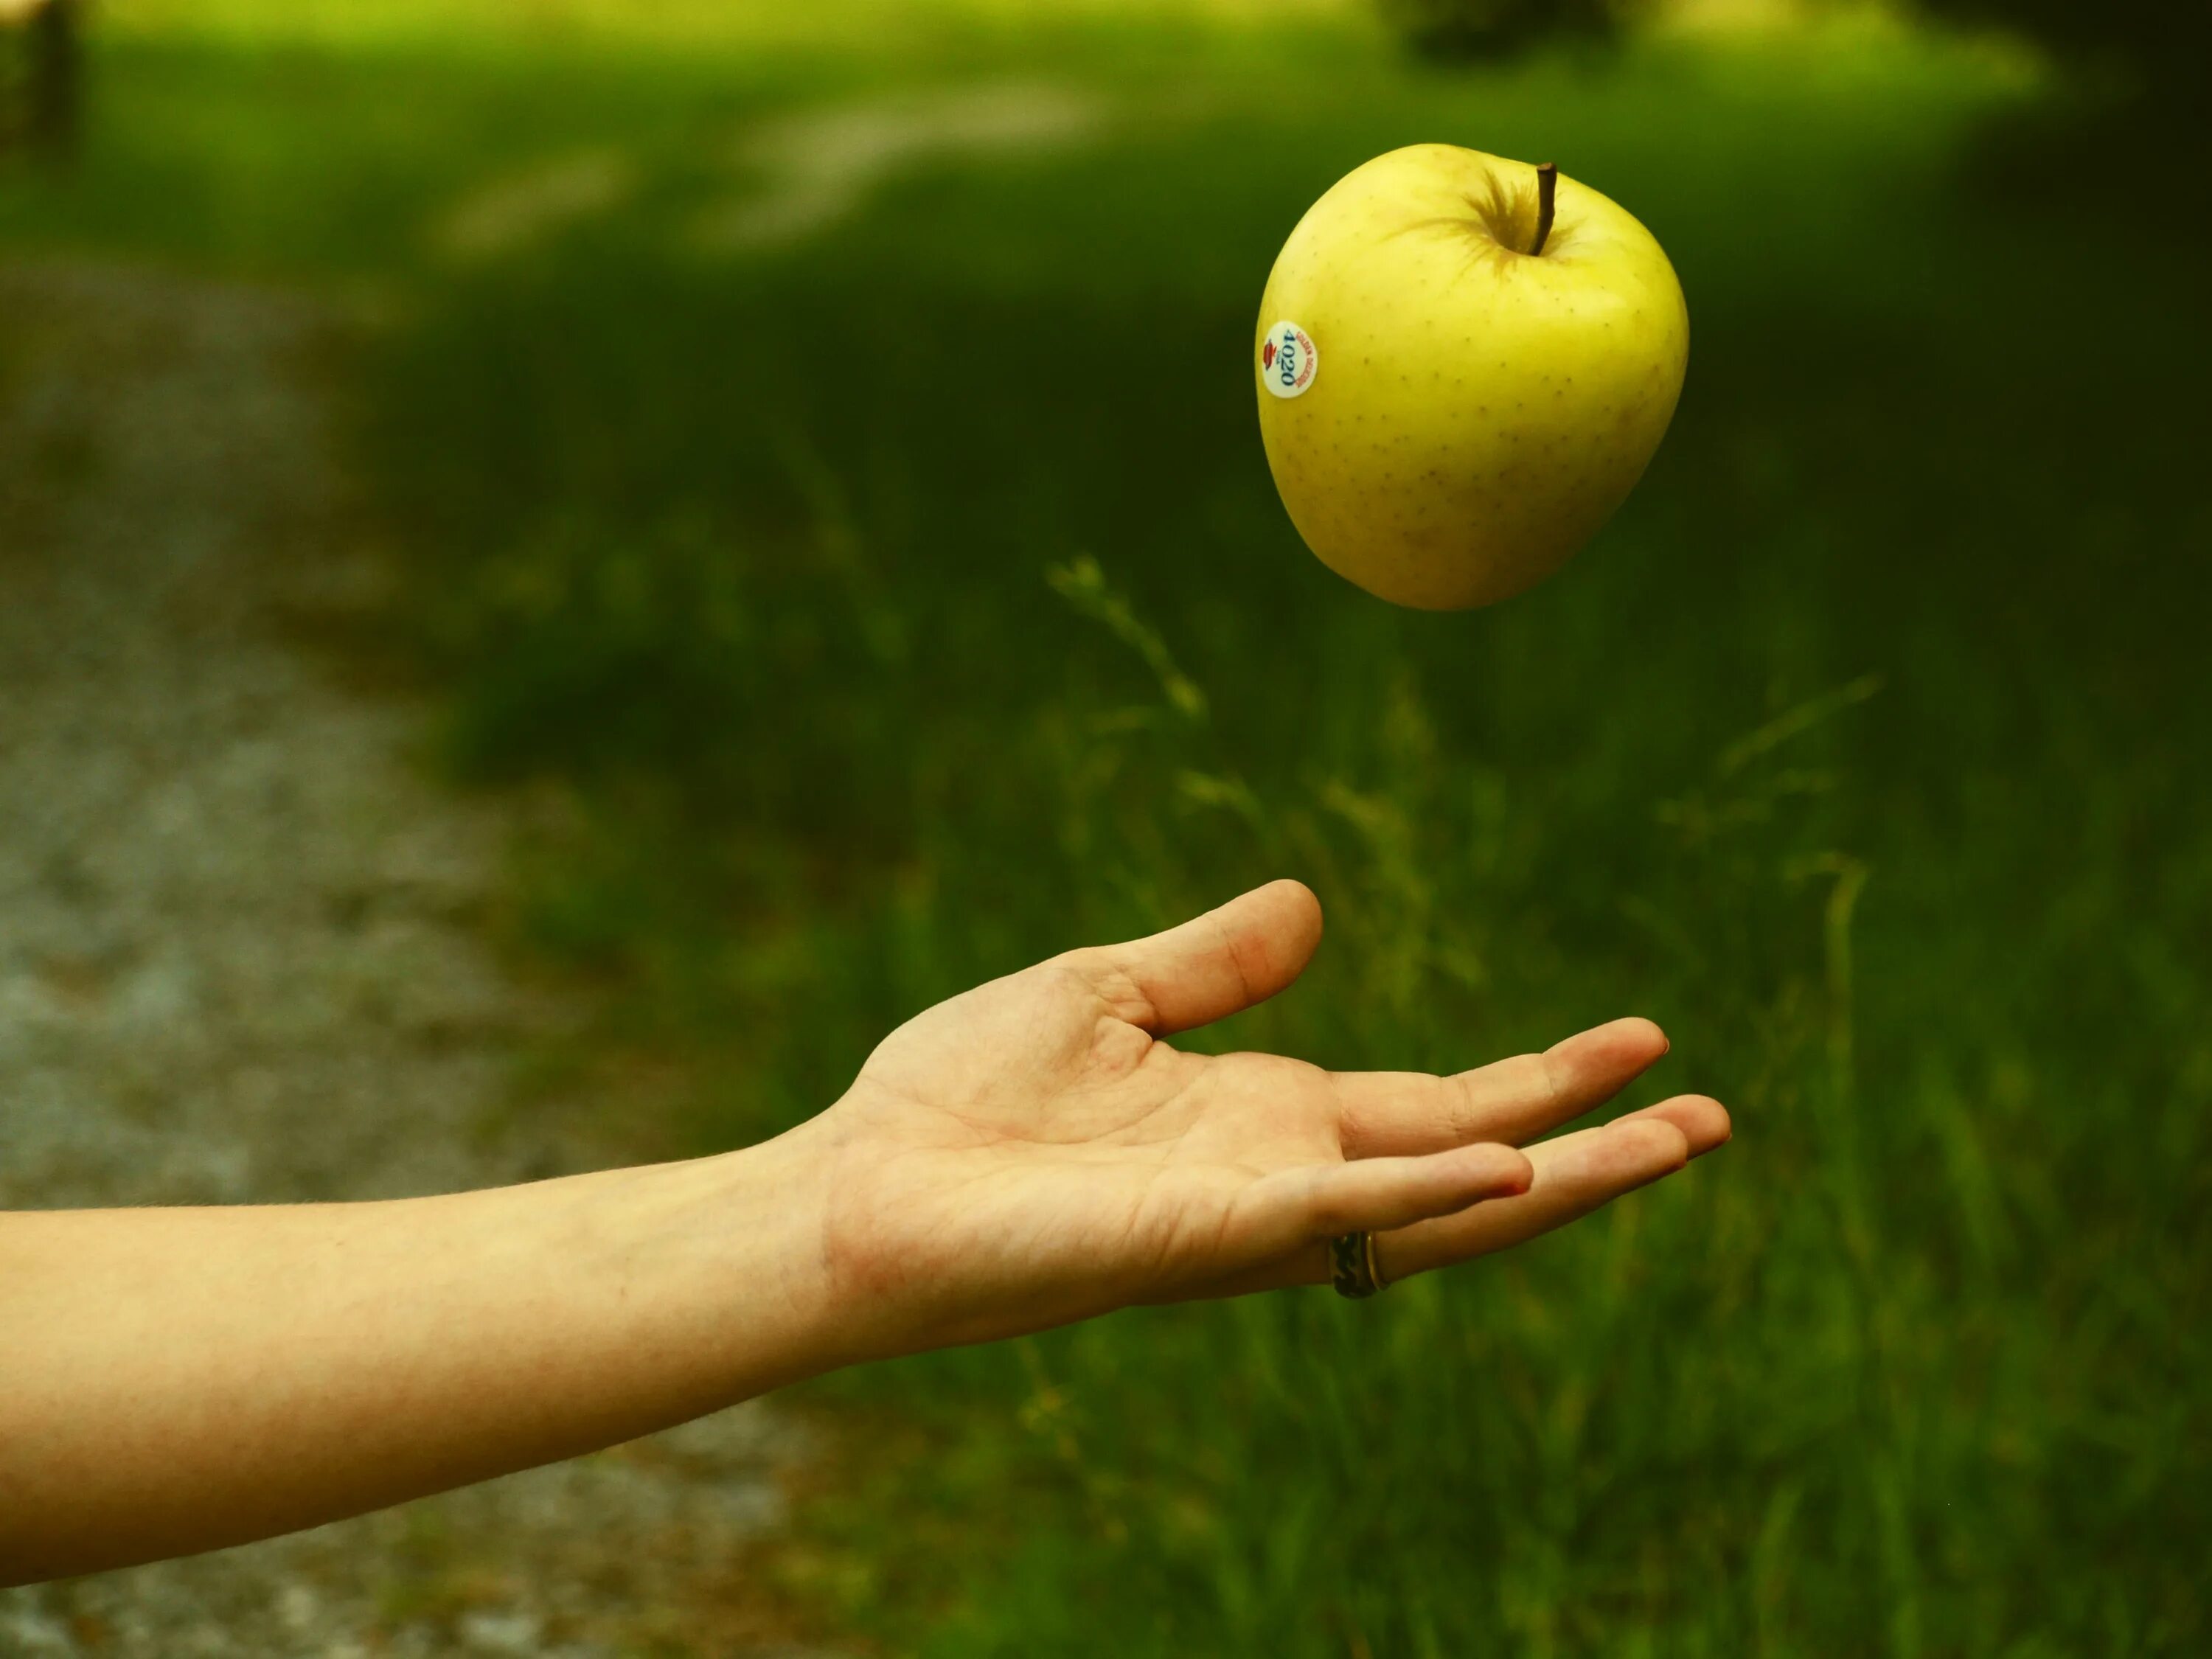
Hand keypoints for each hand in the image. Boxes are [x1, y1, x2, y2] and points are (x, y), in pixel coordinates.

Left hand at [799, 880, 1729, 1356]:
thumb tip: (1315, 903)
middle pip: (1474, 1168)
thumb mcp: (1109, 993)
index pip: (1438, 1105)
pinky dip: (1426, 1198)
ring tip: (1677, 1144)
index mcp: (1267, 1120)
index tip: (1640, 1036)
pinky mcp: (1203, 1237)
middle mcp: (1282, 1180)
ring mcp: (1254, 1219)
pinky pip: (1337, 1219)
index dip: (1540, 1076)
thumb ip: (1215, 961)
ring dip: (1560, 1183)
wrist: (859, 1184)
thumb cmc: (960, 1099)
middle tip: (1715, 1117)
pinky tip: (1510, 1170)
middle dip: (1594, 1148)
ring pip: (1441, 1214)